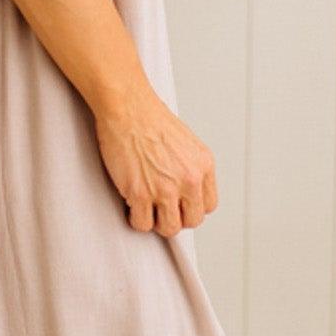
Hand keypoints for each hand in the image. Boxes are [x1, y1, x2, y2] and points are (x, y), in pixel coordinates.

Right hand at [93, 83, 218, 234]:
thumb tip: (185, 192)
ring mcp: (165, 188)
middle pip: (192, 221)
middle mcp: (189, 179)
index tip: (179, 205)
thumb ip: (190, 168)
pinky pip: (141, 224)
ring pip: (169, 228)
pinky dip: (135, 219)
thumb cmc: (149, 118)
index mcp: (203, 165)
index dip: (191, 208)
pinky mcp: (140, 193)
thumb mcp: (186, 143)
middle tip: (160, 208)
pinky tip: (131, 204)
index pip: (208, 205)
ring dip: (156, 222)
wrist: (127, 107)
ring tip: (145, 208)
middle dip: (175, 218)